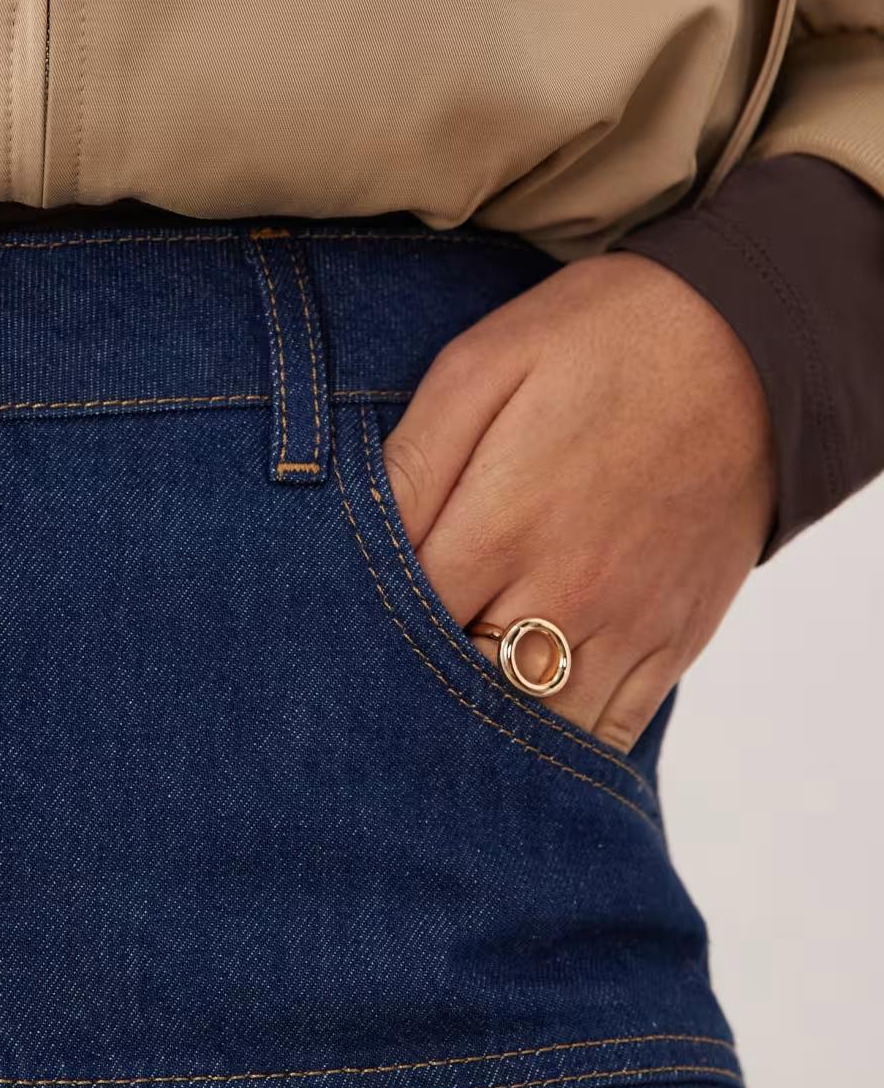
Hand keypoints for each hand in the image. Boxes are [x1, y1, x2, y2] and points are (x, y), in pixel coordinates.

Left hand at [382, 250, 775, 752]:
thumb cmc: (600, 342)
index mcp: (500, 527)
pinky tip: (524, 728)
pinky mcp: (672, 643)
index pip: (397, 629)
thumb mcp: (482, 366)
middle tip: (375, 686)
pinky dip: (560, 745)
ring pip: (534, 732)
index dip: (357, 635)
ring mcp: (626, 629)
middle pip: (459, 695)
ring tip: (444, 713)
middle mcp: (564, 595)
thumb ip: (412, 462)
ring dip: (485, 732)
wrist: (755, 343)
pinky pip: (609, 733)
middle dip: (410, 694)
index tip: (332, 632)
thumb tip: (347, 534)